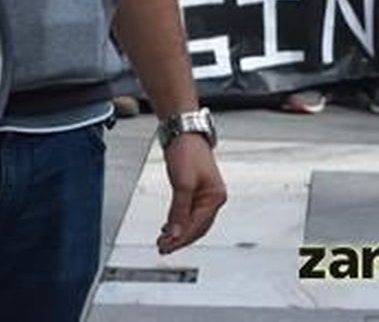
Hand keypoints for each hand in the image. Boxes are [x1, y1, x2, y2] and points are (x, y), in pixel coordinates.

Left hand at [157, 135, 225, 254]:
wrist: (183, 131)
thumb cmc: (187, 151)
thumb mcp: (183, 183)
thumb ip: (179, 211)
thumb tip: (175, 233)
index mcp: (215, 198)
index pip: (197, 226)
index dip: (181, 239)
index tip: (166, 247)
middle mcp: (213, 198)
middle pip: (197, 227)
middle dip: (180, 239)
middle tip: (162, 248)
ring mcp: (205, 195)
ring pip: (193, 222)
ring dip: (179, 232)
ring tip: (164, 241)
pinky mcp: (195, 190)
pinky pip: (188, 213)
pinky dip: (179, 222)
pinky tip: (169, 227)